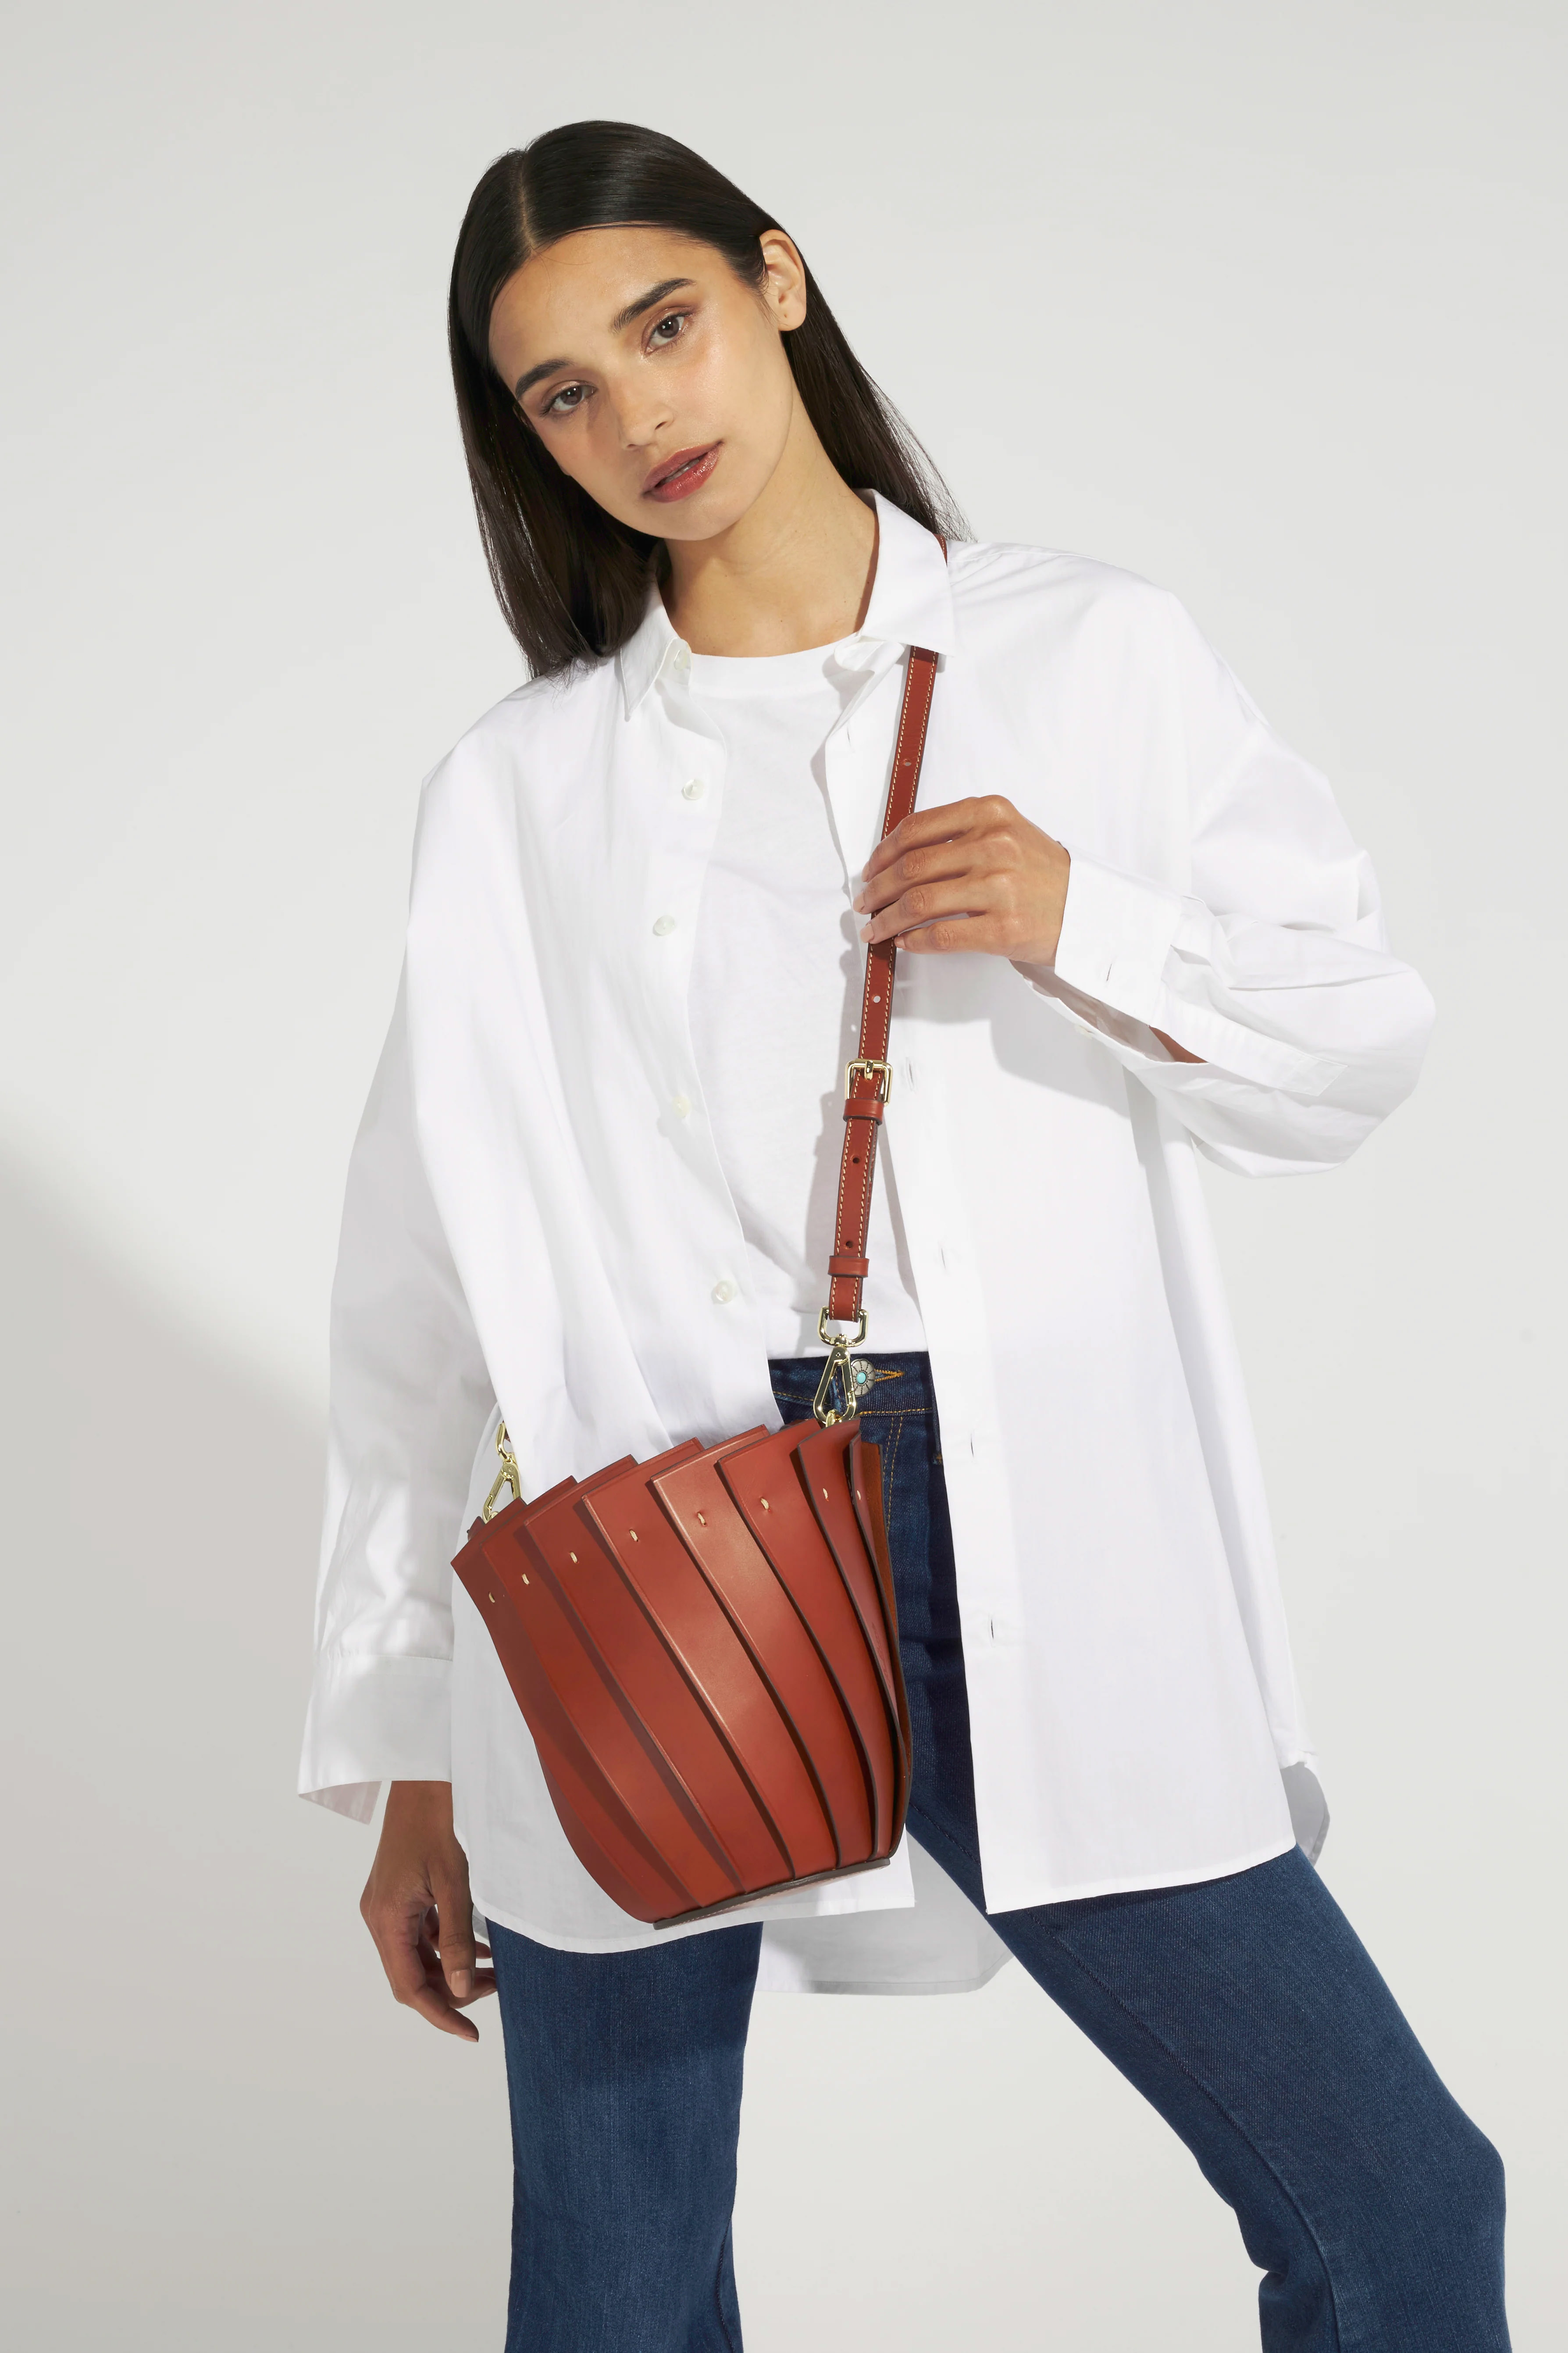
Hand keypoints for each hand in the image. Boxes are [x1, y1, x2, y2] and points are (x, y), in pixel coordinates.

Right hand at [360, 1780, 495, 2040]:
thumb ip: (457, 1937)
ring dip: (451, 1969)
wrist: (422, 1783)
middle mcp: (379, 1918)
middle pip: (411, 1976)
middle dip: (452, 1991)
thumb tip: (462, 1988)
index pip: (409, 1987)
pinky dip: (446, 1946)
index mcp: (386, 1918)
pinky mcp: (397, 1898)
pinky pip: (420, 1935)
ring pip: (417, 1957)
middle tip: (495, 1988)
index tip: (470, 2034)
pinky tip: (479, 1947)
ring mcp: (386, 1908)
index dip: (440, 2014)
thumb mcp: (454, 1883)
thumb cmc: (436, 1825)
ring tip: (494, 1972)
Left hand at [855, 796, 1069, 965]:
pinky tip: (904, 942)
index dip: (883, 851)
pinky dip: (914, 940)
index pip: (917, 829)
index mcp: (990, 814)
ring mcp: (999, 887)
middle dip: (878, 888)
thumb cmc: (1043, 875)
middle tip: (865, 902)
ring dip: (888, 918)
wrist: (1089, 910)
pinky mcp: (1002, 928)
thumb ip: (960, 834)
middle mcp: (994, 845)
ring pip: (920, 902)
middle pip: (912, 867)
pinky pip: (941, 935)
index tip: (870, 868)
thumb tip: (899, 857)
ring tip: (874, 927)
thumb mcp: (1007, 833)